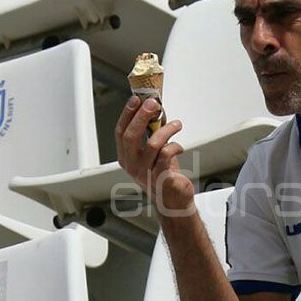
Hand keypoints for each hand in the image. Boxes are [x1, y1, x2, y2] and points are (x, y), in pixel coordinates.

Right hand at [115, 96, 194, 213]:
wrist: (173, 201)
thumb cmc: (163, 175)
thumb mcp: (154, 151)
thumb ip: (153, 131)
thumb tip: (157, 109)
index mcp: (126, 157)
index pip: (121, 132)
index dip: (127, 114)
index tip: (136, 99)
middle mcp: (132, 165)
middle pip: (131, 136)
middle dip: (142, 116)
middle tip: (153, 103)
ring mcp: (145, 173)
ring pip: (153, 144)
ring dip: (167, 129)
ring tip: (177, 125)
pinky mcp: (160, 178)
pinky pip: (166, 155)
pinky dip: (175, 146)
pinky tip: (179, 146)